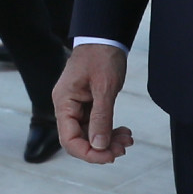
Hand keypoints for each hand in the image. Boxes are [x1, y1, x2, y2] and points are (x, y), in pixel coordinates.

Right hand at [53, 43, 133, 162]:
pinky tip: (123, 131)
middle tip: (124, 148)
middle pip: (79, 140)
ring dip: (108, 140)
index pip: (69, 140)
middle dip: (101, 148)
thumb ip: (101, 118)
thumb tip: (99, 147)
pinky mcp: (87, 104)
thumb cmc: (101, 57)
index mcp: (64, 102)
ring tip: (127, 139)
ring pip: (89, 134)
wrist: (105, 37)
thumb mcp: (104, 88)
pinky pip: (95, 125)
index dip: (89, 153)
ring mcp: (76, 106)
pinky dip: (109, 130)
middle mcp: (66, 106)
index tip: (110, 156)